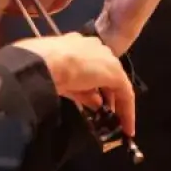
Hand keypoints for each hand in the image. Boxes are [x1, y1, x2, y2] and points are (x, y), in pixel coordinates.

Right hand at [13, 32, 135, 134]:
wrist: (48, 61)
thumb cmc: (43, 65)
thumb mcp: (61, 79)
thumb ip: (80, 90)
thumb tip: (95, 102)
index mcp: (77, 44)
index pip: (89, 64)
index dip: (92, 83)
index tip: (93, 98)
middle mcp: (95, 47)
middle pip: (105, 72)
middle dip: (106, 93)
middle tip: (105, 111)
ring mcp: (106, 59)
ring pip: (116, 82)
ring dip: (116, 102)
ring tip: (118, 122)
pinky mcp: (115, 73)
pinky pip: (125, 93)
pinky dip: (127, 111)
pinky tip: (126, 126)